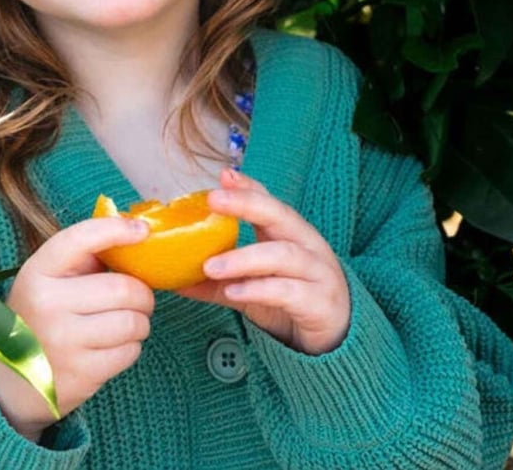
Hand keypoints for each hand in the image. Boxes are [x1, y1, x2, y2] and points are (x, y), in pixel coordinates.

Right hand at [0, 216, 154, 439]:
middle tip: (141, 299)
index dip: (116, 230)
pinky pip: (129, 352)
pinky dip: (130, 347)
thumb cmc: (39, 318)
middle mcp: (47, 304)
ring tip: (127, 323)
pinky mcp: (80, 374)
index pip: (80, 239)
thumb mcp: (46, 281)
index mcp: (37, 273)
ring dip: (140, 323)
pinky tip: (114, 346)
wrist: (10, 379)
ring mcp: (63, 342)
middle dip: (142, 294)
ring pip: (132, 323)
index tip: (142, 230)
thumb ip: (83, 259)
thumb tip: (135, 235)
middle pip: (122, 289)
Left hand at [174, 168, 349, 355]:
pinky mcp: (319, 303)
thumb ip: (219, 281)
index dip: (249, 187)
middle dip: (247, 204)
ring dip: (244, 258)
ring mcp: (317, 273)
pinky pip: (288, 291)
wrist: (337, 338)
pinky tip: (234, 292)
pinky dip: (259, 289)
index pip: (270, 203)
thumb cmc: (292, 302)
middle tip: (213, 200)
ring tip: (210, 266)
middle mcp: (307, 247)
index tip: (223, 175)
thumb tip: (175, 279)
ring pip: (283, 255)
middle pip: (280, 216)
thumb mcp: (253, 287)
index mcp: (290, 236)